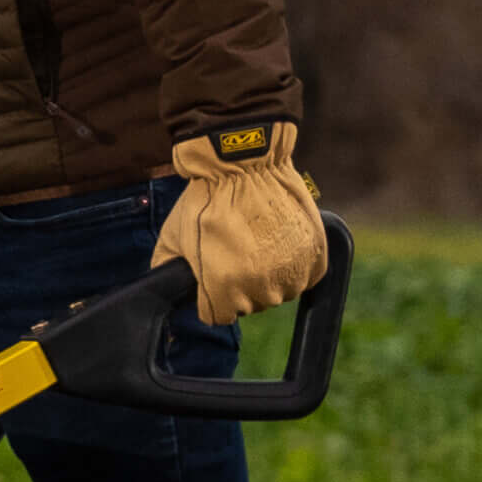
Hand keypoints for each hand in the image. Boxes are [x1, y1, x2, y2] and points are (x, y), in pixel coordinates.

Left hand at [150, 121, 328, 323]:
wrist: (243, 165)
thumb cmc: (204, 201)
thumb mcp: (172, 239)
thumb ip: (168, 271)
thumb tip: (167, 291)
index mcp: (223, 287)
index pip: (219, 316)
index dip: (210, 298)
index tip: (210, 279)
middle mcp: (260, 285)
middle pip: (249, 305)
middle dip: (237, 287)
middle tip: (232, 254)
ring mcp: (290, 270)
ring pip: (278, 293)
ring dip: (267, 278)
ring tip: (255, 246)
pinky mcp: (314, 254)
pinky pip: (306, 277)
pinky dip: (294, 267)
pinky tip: (279, 246)